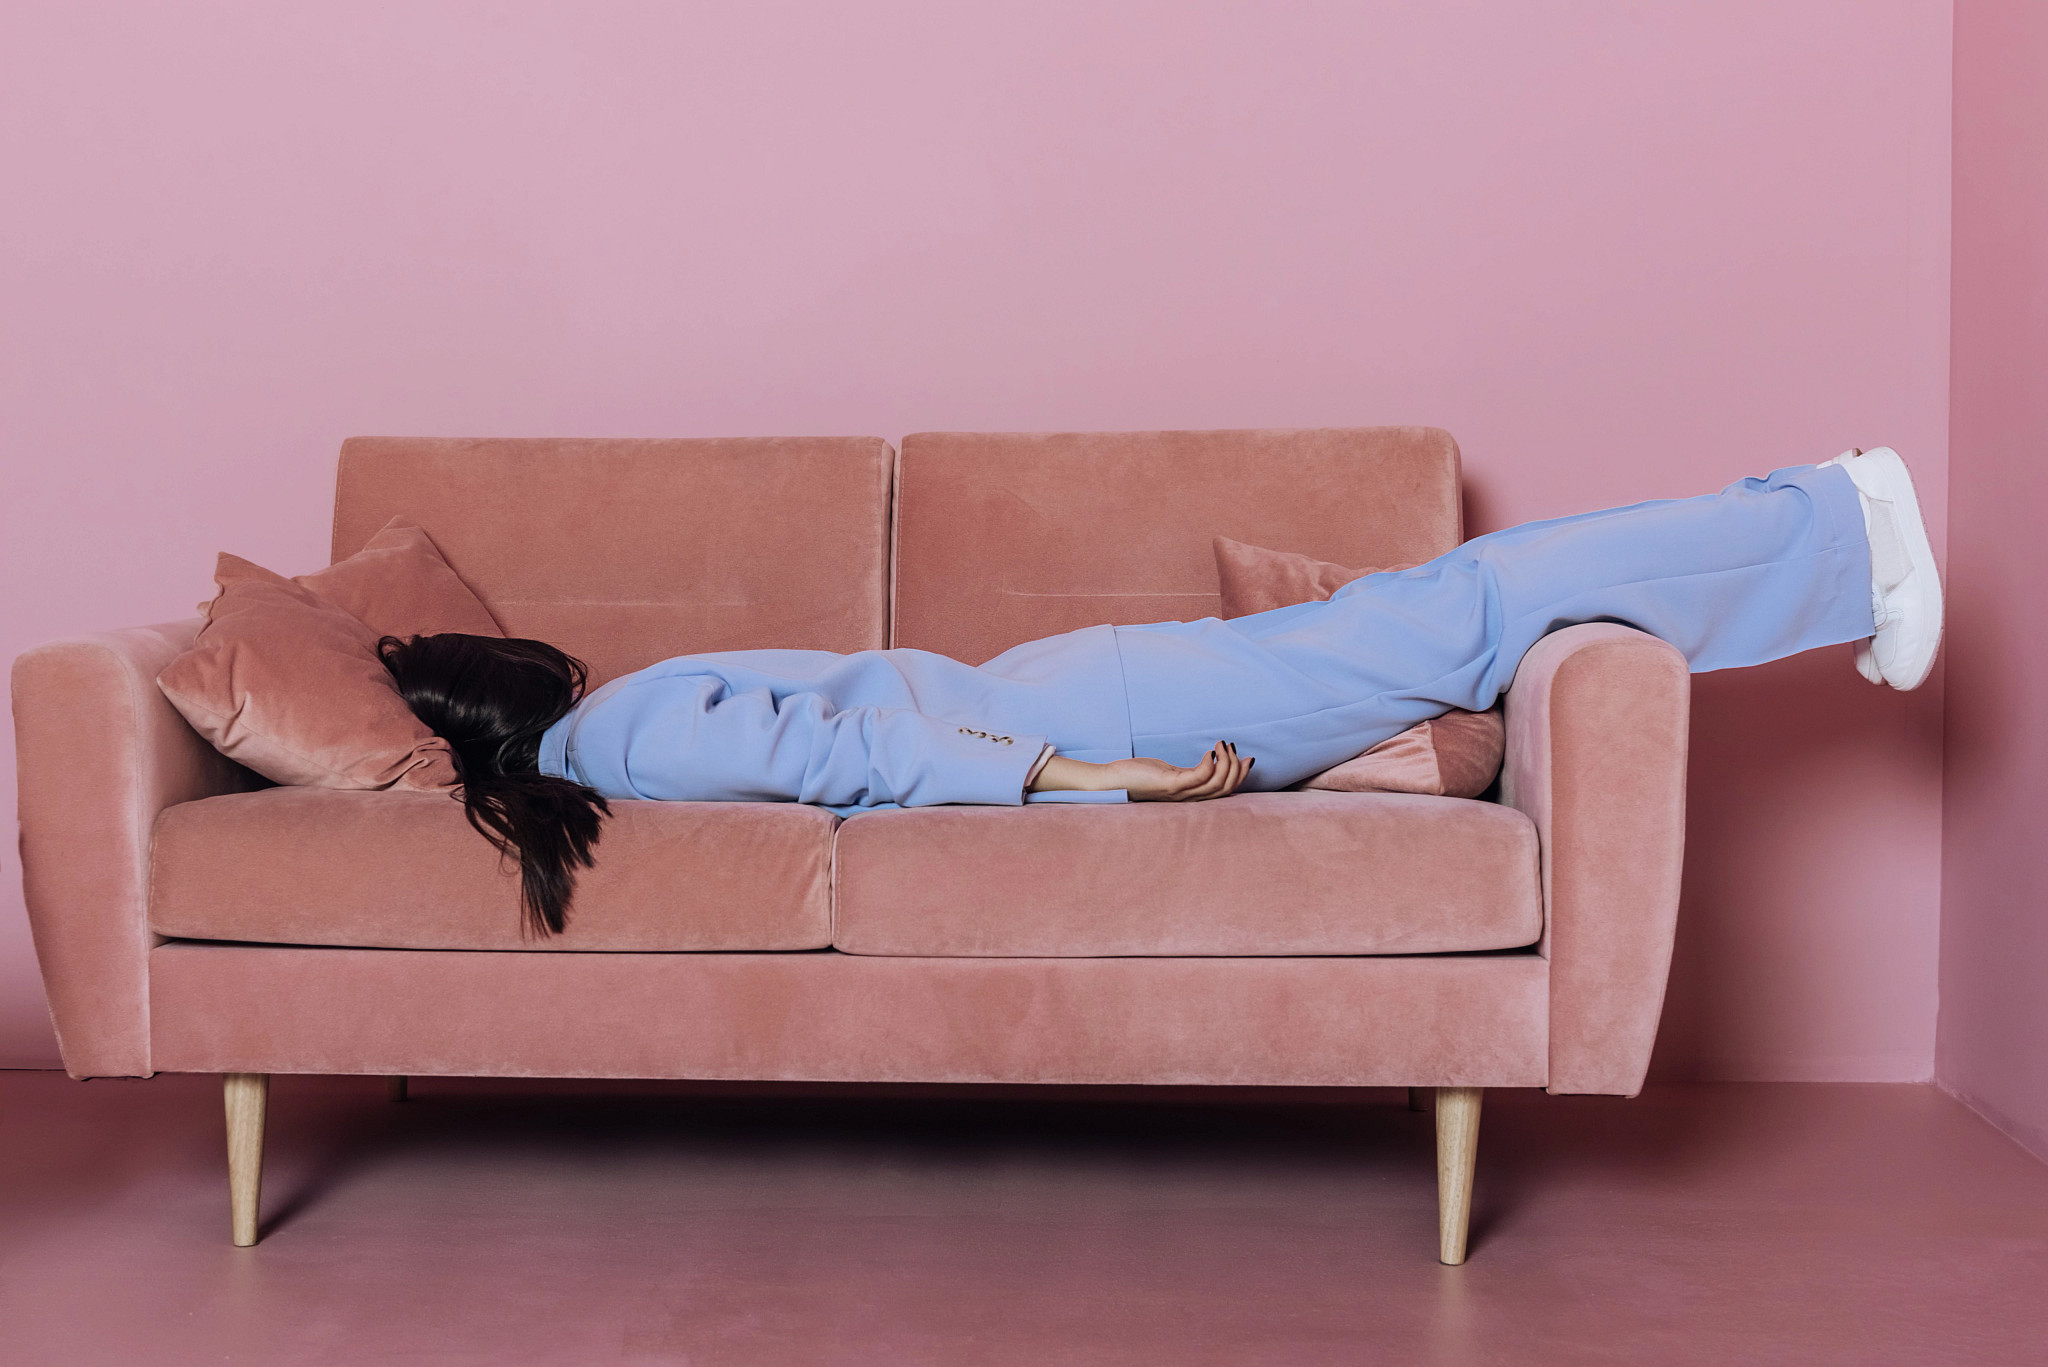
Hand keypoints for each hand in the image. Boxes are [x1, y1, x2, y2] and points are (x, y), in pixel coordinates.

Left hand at [1103, 741, 1253, 801]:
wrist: (1111, 782)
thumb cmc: (1137, 776)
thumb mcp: (1169, 772)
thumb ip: (1188, 772)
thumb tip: (1208, 759)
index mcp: (1190, 797)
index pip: (1224, 793)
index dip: (1240, 776)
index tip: (1248, 758)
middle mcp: (1187, 799)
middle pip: (1225, 789)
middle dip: (1237, 768)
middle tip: (1234, 747)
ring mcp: (1179, 794)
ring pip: (1216, 784)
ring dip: (1226, 762)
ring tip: (1223, 744)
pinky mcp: (1170, 785)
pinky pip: (1199, 777)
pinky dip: (1210, 763)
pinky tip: (1209, 751)